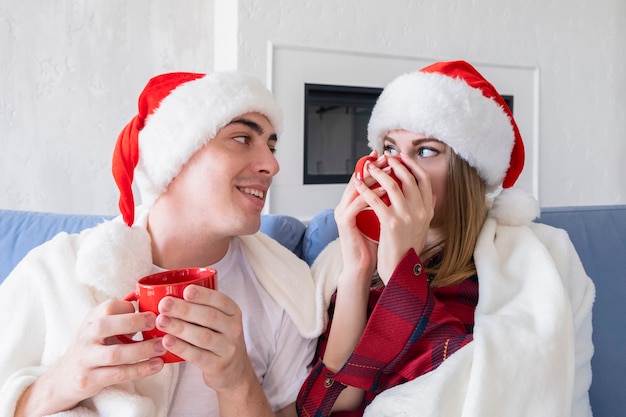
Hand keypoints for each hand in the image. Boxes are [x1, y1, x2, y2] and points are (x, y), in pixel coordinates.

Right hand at [17, 300, 164, 415]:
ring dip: (142, 350)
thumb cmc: (92, 348)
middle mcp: (85, 337)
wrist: (63, 379)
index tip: (151, 313)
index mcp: (91, 320)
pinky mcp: (89, 380)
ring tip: (163, 347)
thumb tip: (154, 310)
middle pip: (105, 326)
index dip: (129, 308)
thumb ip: (121, 319)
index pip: (108, 307)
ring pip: (115, 353)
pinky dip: (140, 369)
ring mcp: (85, 359)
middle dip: (134, 322)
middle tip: (158, 323)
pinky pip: (118, 374)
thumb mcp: (100, 329)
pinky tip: (157, 365)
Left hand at [155, 286, 254, 391]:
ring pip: (202, 336)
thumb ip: (202, 308)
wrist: (234, 370)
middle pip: (209, 317)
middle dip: (185, 309)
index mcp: (233, 313)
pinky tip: (167, 341)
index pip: (220, 300)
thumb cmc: (218, 338)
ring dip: (180, 327)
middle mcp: (234, 329)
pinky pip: (197, 356)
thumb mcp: (219, 321)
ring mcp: (227, 348)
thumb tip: (168, 294)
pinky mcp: (218, 366)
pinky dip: (181, 347)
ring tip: (161, 321)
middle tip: (164, 304)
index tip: (185, 291)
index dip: (203, 295)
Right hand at [334, 152, 384, 283]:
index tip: (391, 157)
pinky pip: (357, 204)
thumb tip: (406, 193)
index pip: (364, 179)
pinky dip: (371, 195)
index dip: (376, 166)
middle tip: (388, 157)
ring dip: (373, 177)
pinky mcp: (344, 222)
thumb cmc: (373, 245)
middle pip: (358, 178)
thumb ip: (388, 206)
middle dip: (374, 166)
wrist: (362, 266)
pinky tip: (384, 190)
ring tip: (389, 169)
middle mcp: (345, 204)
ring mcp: (342, 212)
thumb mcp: (383, 220)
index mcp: (353, 203)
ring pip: (356, 188)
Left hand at [353, 153, 434, 282]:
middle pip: (408, 178)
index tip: (401, 157)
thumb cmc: (408, 248)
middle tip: (383, 158)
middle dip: (394, 164)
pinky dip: (365, 190)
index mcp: (428, 210)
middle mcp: (421, 211)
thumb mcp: (424, 227)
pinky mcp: (391, 223)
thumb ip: (427, 209)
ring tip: (367, 168)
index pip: (424, 180)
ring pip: (391, 185)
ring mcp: (406, 217)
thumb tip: (432, 194)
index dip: (412, 165)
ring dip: (377, 173)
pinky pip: (376, 200)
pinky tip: (358, 185)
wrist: (401, 269)